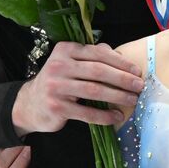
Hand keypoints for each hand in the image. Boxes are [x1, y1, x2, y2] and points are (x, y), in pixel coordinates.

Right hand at [11, 41, 142, 134]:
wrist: (28, 104)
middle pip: (98, 71)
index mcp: (65, 50)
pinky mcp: (57, 107)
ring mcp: (56, 87)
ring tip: (133, 100)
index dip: (120, 62)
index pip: (98, 53)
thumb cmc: (57, 81)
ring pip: (95, 91)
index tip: (137, 71)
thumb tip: (119, 55)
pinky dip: (105, 115)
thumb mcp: (70, 63)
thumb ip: (92, 56)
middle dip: (123, 79)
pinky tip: (117, 116)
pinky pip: (87, 112)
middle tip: (139, 86)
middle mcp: (58, 66)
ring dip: (118, 96)